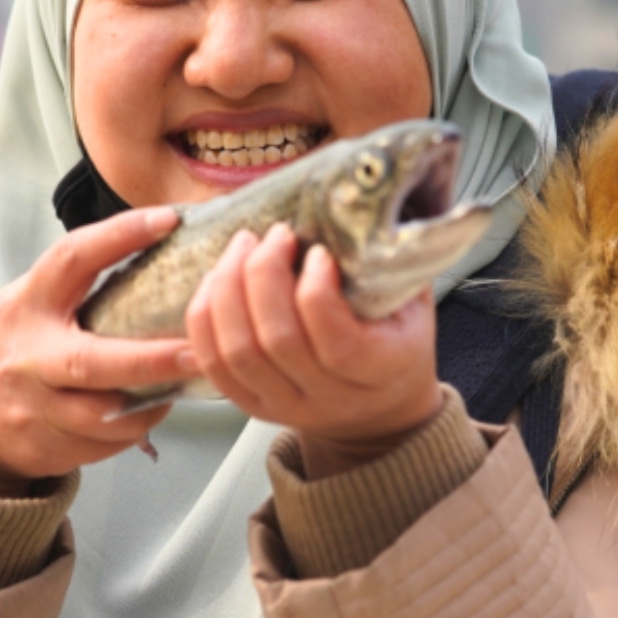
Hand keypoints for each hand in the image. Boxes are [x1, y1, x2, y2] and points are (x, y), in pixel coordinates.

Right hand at [0, 207, 194, 496]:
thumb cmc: (12, 348)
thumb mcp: (29, 302)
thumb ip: (77, 285)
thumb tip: (159, 247)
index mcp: (27, 304)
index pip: (72, 259)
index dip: (119, 236)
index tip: (168, 221)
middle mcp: (27, 357)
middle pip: (91, 362)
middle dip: (149, 360)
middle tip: (197, 350)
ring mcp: (33, 408)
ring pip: (105, 415)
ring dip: (152, 402)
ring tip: (182, 381)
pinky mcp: (45, 448)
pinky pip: (105, 444)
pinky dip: (135, 428)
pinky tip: (149, 409)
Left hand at [185, 223, 441, 477]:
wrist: (378, 403)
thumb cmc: (395, 338)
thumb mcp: (412, 301)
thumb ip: (391, 264)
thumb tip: (362, 210)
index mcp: (381, 371)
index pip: (338, 343)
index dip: (316, 291)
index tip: (316, 252)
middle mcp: (330, 399)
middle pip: (278, 342)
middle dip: (264, 274)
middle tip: (274, 234)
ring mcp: (286, 407)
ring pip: (238, 352)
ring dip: (228, 288)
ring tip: (243, 246)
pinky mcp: (251, 405)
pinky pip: (213, 364)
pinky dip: (204, 317)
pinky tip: (215, 280)